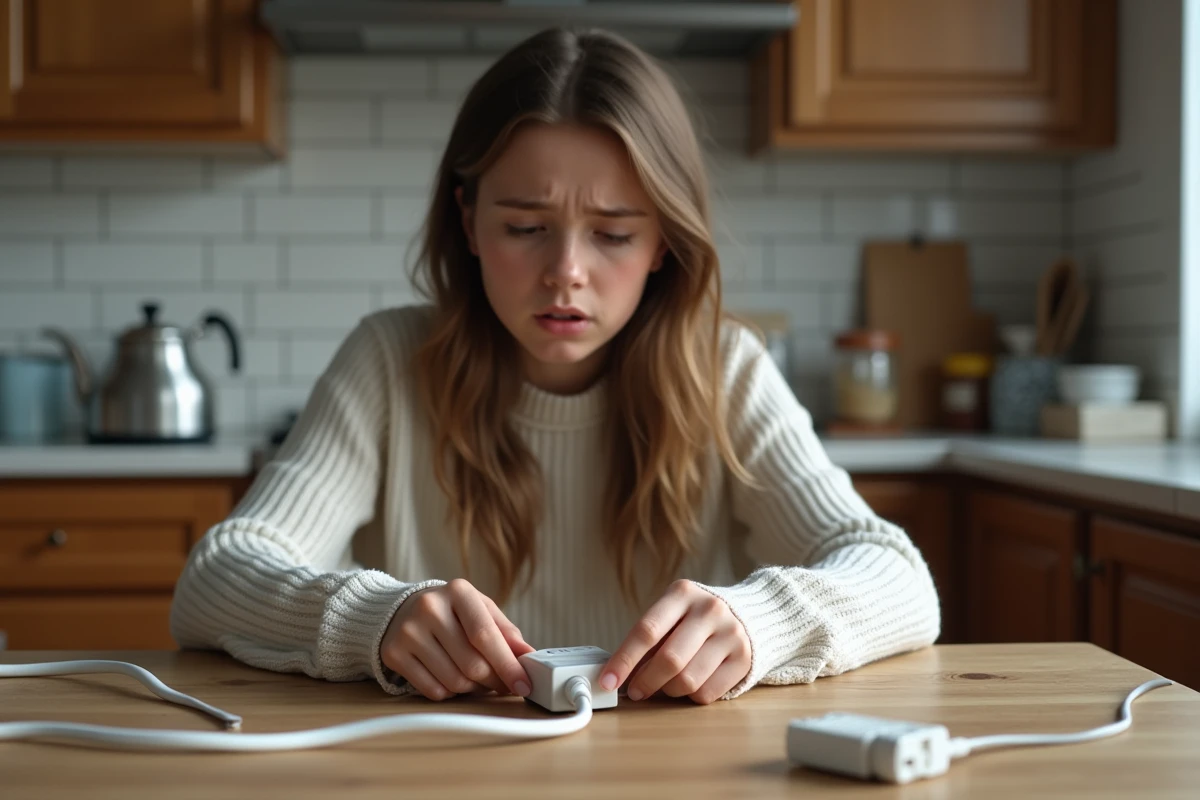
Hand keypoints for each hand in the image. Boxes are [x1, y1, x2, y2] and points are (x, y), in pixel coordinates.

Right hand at [380, 578, 535, 700]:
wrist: (402, 609)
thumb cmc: (453, 611)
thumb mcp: (482, 610)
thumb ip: (507, 632)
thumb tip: (529, 657)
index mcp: (458, 591)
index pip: (485, 635)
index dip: (508, 664)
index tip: (524, 684)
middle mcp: (430, 607)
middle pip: (472, 664)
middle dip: (494, 681)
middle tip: (502, 685)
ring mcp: (409, 631)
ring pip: (454, 682)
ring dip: (473, 689)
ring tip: (476, 678)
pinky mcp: (394, 653)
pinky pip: (433, 691)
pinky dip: (450, 693)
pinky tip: (451, 677)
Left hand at [599, 580, 751, 704]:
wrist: (747, 614)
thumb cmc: (694, 619)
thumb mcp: (671, 615)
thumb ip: (647, 640)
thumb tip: (616, 674)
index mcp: (682, 593)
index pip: (647, 630)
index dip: (624, 660)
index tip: (607, 681)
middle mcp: (710, 610)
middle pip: (669, 660)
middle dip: (645, 682)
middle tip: (635, 691)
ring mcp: (731, 634)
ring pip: (688, 681)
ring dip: (668, 691)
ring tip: (665, 685)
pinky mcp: (744, 659)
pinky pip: (707, 694)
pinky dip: (690, 697)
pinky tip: (689, 685)